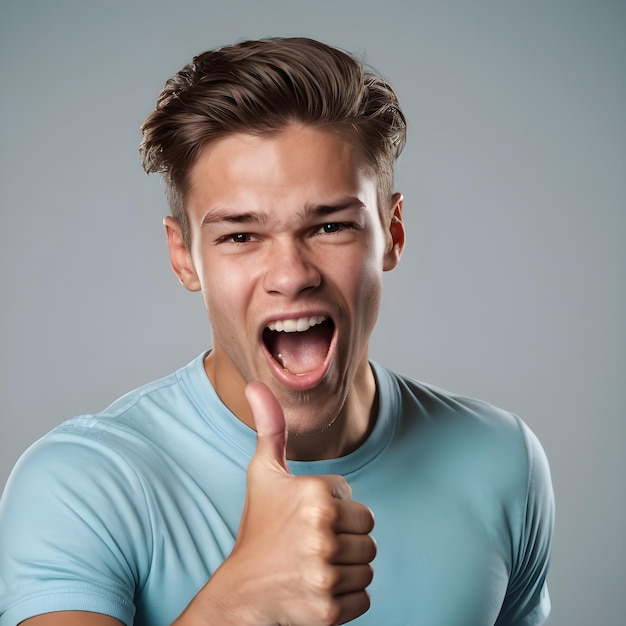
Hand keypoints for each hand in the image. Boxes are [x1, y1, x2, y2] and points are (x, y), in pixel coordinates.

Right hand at [175, 382, 375, 625]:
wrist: (241, 593)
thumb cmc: (257, 527)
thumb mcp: (262, 473)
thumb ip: (270, 428)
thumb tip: (256, 386)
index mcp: (315, 495)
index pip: (355, 501)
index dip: (332, 509)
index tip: (304, 519)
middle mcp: (323, 533)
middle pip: (367, 533)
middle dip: (345, 538)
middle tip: (311, 543)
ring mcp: (326, 573)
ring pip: (367, 565)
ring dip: (346, 567)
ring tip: (313, 563)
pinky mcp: (331, 610)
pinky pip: (364, 597)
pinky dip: (346, 597)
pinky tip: (317, 588)